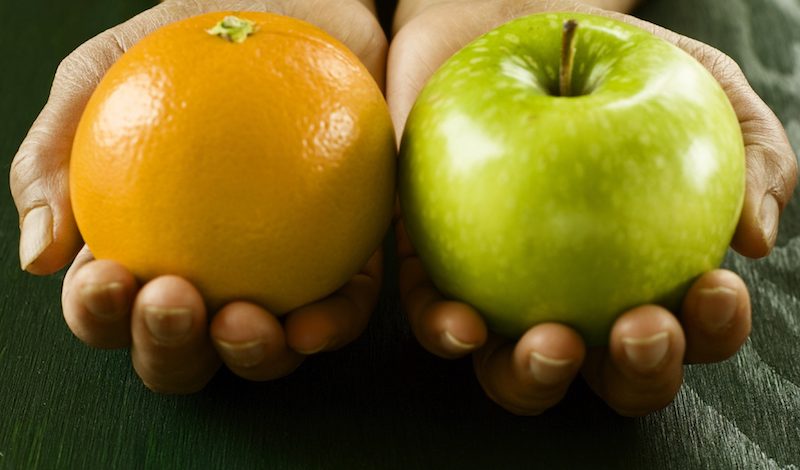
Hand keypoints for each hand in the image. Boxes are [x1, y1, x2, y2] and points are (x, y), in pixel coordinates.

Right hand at [10, 0, 387, 392]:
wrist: (312, 9)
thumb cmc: (204, 33)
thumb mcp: (111, 67)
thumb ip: (58, 148)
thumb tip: (39, 258)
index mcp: (144, 242)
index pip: (108, 304)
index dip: (98, 313)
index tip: (110, 275)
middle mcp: (211, 273)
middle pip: (179, 351)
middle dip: (168, 349)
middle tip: (174, 299)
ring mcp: (281, 277)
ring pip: (259, 353)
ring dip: (248, 358)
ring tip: (243, 321)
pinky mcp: (346, 265)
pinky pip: (340, 313)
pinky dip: (328, 328)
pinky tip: (313, 321)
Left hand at [389, 0, 796, 414]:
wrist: (495, 26)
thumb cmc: (599, 59)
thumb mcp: (693, 83)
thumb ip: (749, 148)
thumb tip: (755, 240)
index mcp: (642, 273)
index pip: (689, 329)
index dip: (710, 330)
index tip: (712, 286)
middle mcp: (575, 301)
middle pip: (611, 375)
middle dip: (635, 373)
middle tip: (638, 328)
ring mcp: (502, 297)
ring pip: (518, 374)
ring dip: (537, 378)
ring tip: (552, 342)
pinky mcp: (432, 274)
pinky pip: (435, 321)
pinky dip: (446, 333)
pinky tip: (461, 323)